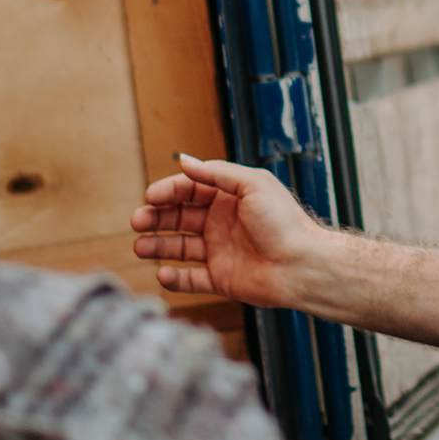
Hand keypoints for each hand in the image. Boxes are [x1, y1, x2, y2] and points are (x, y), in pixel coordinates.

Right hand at [131, 155, 323, 306]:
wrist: (301, 264)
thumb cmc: (283, 221)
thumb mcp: (253, 184)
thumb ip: (218, 173)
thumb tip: (185, 160)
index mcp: (230, 198)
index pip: (190, 190)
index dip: (168, 192)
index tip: (150, 197)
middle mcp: (222, 223)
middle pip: (179, 217)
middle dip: (156, 217)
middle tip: (137, 221)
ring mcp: (220, 251)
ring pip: (179, 247)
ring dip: (158, 246)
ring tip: (140, 246)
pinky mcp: (221, 279)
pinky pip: (190, 279)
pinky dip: (174, 278)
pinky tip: (163, 274)